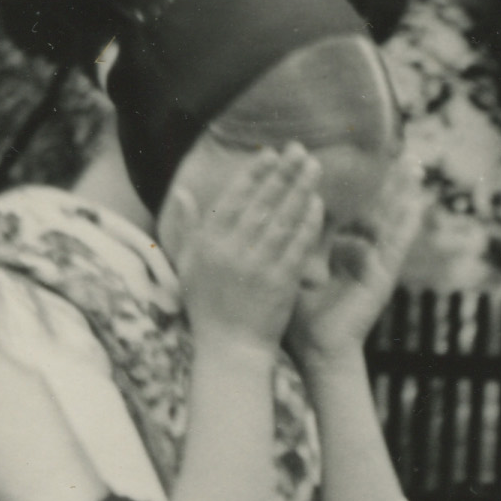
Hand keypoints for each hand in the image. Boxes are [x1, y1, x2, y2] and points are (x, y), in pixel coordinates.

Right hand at [180, 146, 324, 351]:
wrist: (230, 350)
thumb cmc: (207, 307)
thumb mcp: (186, 266)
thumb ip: (184, 228)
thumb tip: (182, 191)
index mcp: (208, 244)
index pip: (234, 198)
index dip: (255, 173)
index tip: (271, 153)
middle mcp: (231, 251)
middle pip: (261, 203)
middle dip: (282, 173)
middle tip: (300, 150)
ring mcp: (257, 267)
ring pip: (281, 220)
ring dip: (299, 190)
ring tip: (314, 168)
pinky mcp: (280, 284)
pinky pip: (297, 247)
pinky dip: (307, 223)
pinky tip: (318, 204)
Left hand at [292, 159, 422, 361]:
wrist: (318, 354)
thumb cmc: (299, 319)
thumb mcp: (290, 270)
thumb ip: (290, 241)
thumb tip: (274, 209)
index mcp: (338, 252)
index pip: (348, 209)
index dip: (357, 183)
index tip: (367, 157)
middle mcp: (361, 254)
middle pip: (377, 208)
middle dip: (390, 181)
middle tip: (404, 153)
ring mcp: (375, 265)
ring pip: (391, 220)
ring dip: (405, 193)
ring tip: (416, 166)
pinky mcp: (383, 277)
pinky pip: (396, 245)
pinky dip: (407, 224)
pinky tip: (417, 203)